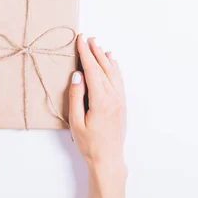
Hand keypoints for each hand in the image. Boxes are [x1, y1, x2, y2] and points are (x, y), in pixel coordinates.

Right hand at [69, 35, 126, 197]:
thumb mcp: (76, 122)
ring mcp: (120, 100)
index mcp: (101, 101)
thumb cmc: (89, 144)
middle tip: (87, 37)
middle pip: (103, 68)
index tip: (80, 40)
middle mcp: (114, 97)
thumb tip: (77, 75)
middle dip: (95, 51)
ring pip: (113, 72)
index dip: (85, 54)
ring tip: (97, 44)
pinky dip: (114, 68)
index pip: (92, 70)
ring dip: (104, 57)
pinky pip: (119, 80)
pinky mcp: (122, 103)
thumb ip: (76, 96)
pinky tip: (111, 61)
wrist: (108, 159)